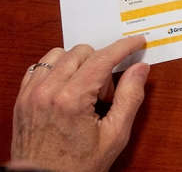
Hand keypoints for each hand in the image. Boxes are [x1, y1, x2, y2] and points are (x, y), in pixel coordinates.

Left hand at [8, 37, 148, 171]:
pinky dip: (56, 70)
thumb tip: (140, 69)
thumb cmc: (78, 165)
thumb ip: (130, 97)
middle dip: (100, 65)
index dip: (124, 47)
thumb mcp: (115, 135)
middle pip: (81, 52)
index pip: (102, 58)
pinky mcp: (21, 99)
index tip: (136, 42)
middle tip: (105, 93)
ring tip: (84, 91)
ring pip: (59, 55)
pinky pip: (39, 67)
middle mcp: (47, 92)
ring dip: (77, 64)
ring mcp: (31, 94)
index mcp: (72, 100)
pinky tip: (66, 87)